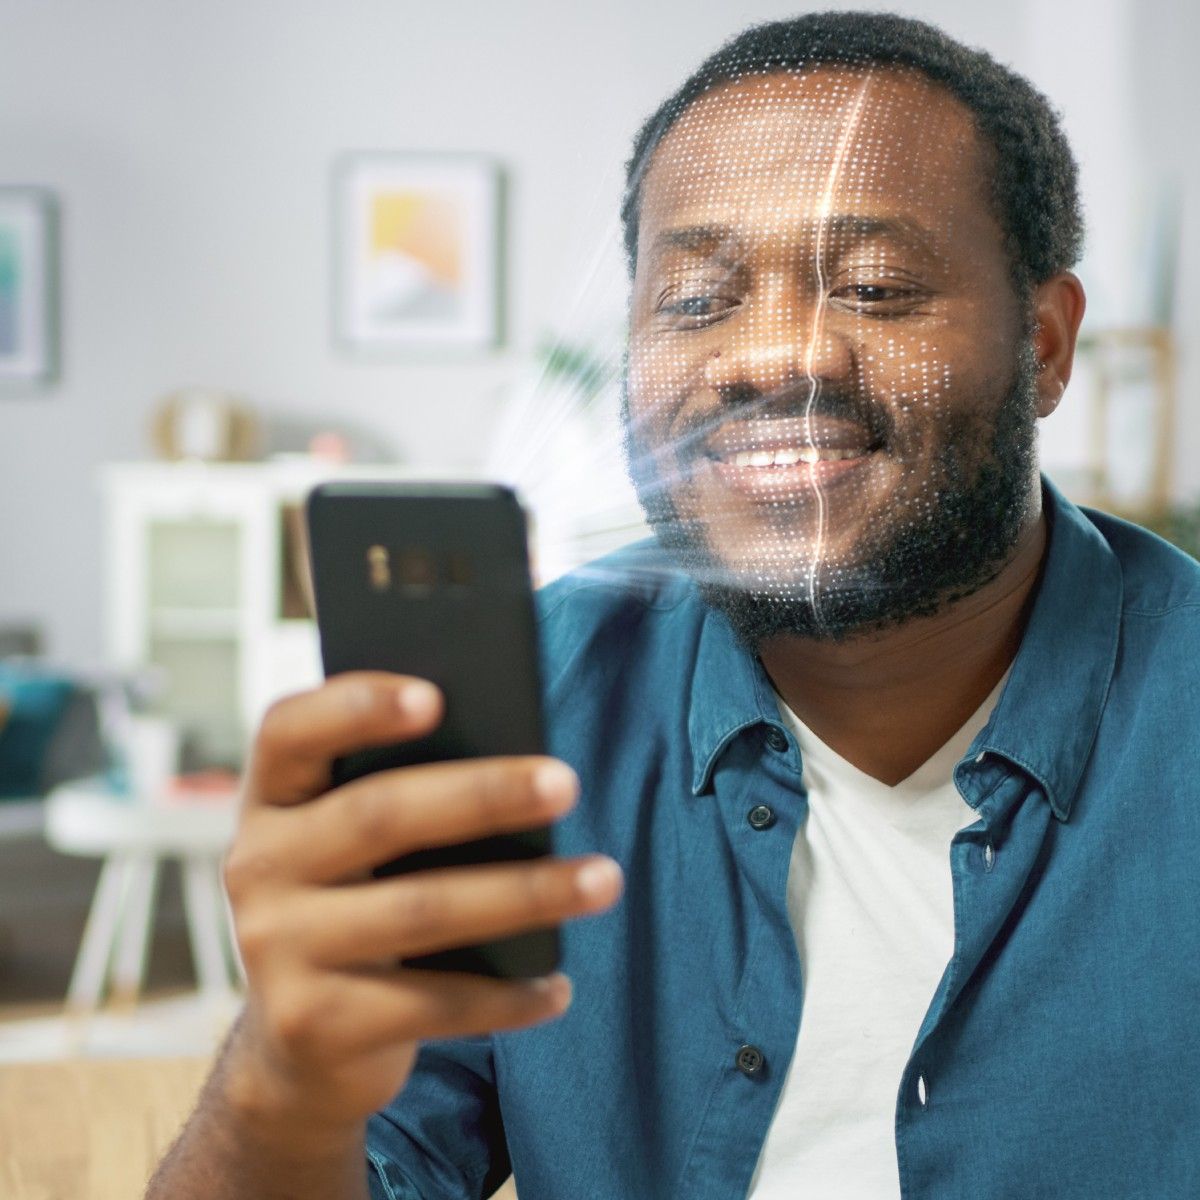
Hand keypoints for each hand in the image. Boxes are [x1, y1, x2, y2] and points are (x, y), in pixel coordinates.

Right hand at [219, 672, 621, 1142]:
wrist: (295, 1044)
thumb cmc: (354, 904)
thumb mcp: (352, 845)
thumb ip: (399, 796)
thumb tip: (519, 765)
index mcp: (272, 801)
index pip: (289, 731)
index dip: (355, 707)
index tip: (435, 696)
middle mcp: (258, 867)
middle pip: (379, 815)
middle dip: (483, 795)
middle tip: (567, 782)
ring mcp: (278, 949)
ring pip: (422, 909)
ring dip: (525, 893)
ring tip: (604, 879)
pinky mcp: (315, 1023)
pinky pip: (433, 1004)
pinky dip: (506, 996)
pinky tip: (558, 986)